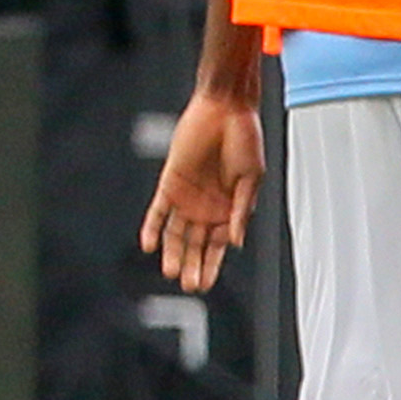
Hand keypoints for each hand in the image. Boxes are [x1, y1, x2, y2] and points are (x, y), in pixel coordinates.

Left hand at [142, 89, 264, 294]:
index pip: (216, 245)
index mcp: (229, 209)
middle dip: (192, 265)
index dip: (211, 265)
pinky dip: (153, 227)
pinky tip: (149, 245)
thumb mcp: (252, 179)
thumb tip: (236, 242)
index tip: (205, 283)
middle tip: (190, 287)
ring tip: (171, 272)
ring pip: (175, 233)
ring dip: (173, 253)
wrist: (226, 112)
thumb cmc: (245, 141)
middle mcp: (206, 207)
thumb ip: (242, 210)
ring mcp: (186, 197)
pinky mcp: (170, 183)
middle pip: (195, 244)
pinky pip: (158, 211)